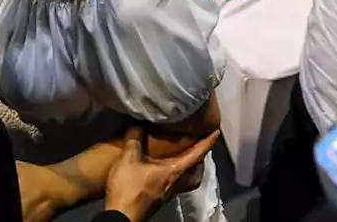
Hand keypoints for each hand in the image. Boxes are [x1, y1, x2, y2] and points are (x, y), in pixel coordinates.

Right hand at [104, 126, 219, 220]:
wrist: (121, 215)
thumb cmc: (129, 187)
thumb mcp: (129, 158)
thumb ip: (135, 139)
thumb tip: (138, 123)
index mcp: (175, 172)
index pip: (197, 155)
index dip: (207, 142)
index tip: (216, 131)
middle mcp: (177, 183)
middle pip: (197, 171)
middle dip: (201, 158)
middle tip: (198, 145)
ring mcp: (169, 193)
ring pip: (188, 179)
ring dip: (190, 167)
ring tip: (183, 155)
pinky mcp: (161, 198)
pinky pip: (177, 183)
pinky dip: (178, 172)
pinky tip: (165, 167)